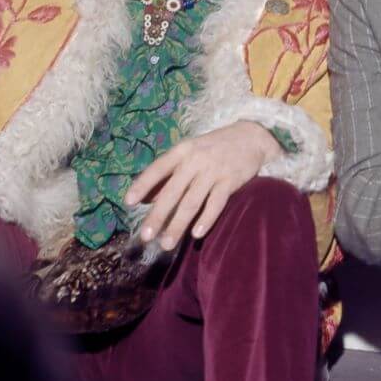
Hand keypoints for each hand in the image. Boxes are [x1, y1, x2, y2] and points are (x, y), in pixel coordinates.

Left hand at [124, 121, 282, 250]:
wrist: (252, 136)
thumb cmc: (214, 147)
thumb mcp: (191, 151)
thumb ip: (170, 172)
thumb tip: (147, 198)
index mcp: (183, 151)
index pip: (158, 168)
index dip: (143, 184)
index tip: (128, 202)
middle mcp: (196, 160)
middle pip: (173, 192)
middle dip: (157, 216)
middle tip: (145, 237)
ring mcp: (214, 171)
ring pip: (191, 202)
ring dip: (177, 225)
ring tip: (166, 244)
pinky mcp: (230, 181)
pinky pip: (216, 204)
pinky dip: (206, 220)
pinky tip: (196, 234)